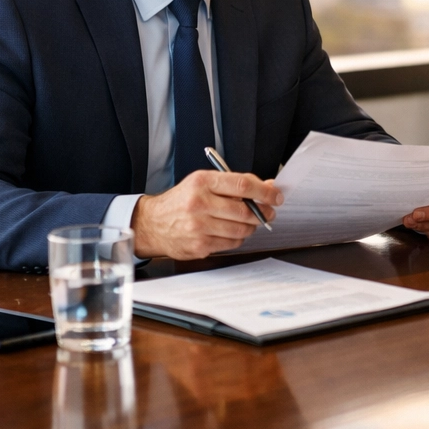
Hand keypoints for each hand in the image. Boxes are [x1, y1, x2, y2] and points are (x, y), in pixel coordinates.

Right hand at [131, 170, 281, 259]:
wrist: (152, 224)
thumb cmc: (181, 201)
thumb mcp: (203, 183)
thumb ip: (234, 184)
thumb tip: (266, 187)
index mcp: (202, 182)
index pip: (242, 184)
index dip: (264, 192)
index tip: (276, 196)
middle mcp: (199, 203)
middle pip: (244, 210)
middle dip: (262, 212)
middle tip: (268, 212)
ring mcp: (198, 227)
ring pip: (241, 229)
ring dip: (250, 226)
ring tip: (246, 222)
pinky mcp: (199, 246)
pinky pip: (231, 243)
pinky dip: (236, 238)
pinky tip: (229, 232)